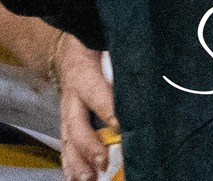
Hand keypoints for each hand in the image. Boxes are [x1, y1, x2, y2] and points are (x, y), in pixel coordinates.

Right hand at [51, 34, 119, 180]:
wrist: (70, 50)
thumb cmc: (97, 46)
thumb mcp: (109, 45)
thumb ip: (124, 59)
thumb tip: (146, 74)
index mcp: (83, 73)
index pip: (96, 93)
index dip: (107, 109)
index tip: (119, 127)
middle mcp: (72, 96)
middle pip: (77, 125)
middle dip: (90, 146)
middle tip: (103, 163)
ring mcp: (67, 112)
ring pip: (68, 140)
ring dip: (77, 163)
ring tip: (87, 180)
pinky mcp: (67, 123)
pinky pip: (66, 146)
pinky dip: (69, 165)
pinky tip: (75, 179)